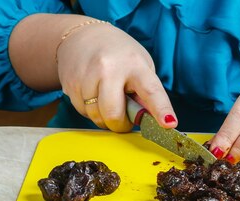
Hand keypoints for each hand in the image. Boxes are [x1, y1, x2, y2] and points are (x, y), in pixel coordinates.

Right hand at [56, 23, 176, 131]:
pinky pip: (82, 112)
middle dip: (120, 125)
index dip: (161, 110)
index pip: (151, 91)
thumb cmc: (118, 54)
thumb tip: (149, 120)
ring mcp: (87, 76)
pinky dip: (90, 110)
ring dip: (103, 117)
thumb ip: (145, 93)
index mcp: (134, 64)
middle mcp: (109, 69)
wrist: (80, 36)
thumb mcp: (139, 65)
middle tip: (123, 120)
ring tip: (106, 98)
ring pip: (96, 116)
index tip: (169, 124)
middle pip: (113, 114)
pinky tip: (92, 94)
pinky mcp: (70, 84)